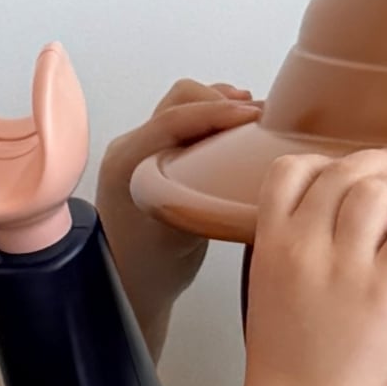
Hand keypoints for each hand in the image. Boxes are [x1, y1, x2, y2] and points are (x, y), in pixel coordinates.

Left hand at [96, 80, 261, 342]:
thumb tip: (253, 161)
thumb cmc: (154, 268)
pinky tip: (241, 131)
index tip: (254, 115)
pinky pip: (188, 122)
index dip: (217, 111)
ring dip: (221, 107)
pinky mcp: (159, 154)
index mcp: (127, 162)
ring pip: (186, 106)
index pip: (174, 117)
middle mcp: (131, 147)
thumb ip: (209, 198)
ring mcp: (143, 148)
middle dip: (222, 102)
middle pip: (181, 101)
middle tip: (260, 120)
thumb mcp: (184, 235)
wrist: (133, 285)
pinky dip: (216, 119)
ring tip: (255, 121)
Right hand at [238, 146, 386, 385]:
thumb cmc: (288, 364)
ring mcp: (343, 268)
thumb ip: (294, 251)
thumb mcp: (271, 292)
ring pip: (378, 191)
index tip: (354, 169)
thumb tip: (336, 221)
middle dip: (384, 161)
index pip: (288, 171)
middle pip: (343, 172)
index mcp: (269, 246)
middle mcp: (302, 248)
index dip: (326, 161)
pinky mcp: (384, 291)